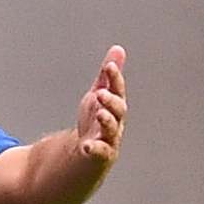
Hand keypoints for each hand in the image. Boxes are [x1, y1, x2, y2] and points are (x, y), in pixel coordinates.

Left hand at [77, 45, 126, 164]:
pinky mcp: (100, 154)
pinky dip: (94, 148)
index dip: (114, 78)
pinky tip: (85, 146)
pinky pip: (100, 151)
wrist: (90, 152)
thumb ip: (108, 76)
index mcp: (115, 105)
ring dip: (106, 121)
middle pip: (118, 110)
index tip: (108, 66)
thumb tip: (118, 48)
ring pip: (112, 129)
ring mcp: (110, 138)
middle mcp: (116, 121)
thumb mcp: (100, 95)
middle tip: (100, 93)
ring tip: (99, 113)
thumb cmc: (96, 121)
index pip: (118, 89)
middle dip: (111, 100)